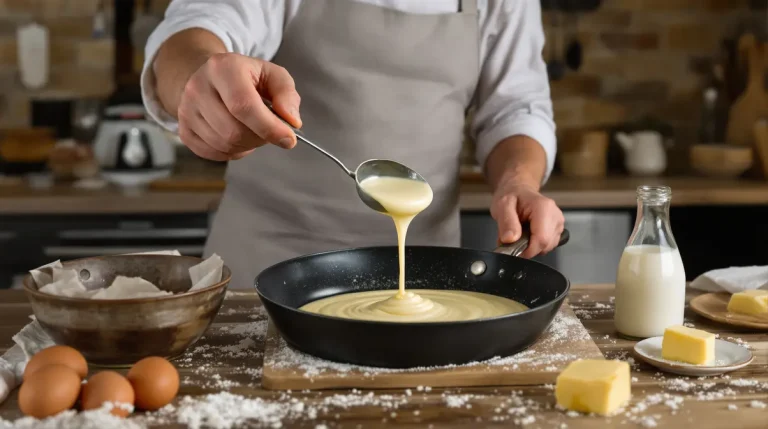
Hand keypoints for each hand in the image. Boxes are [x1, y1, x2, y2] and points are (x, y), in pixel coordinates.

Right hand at [177, 53, 301, 160]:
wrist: (208, 77)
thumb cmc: (246, 77)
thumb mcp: (272, 75)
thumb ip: (286, 94)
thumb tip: (292, 121)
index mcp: (222, 68)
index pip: (244, 106)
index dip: (268, 127)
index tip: (289, 139)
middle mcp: (198, 88)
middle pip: (233, 131)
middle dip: (260, 138)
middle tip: (270, 131)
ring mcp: (186, 110)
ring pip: (224, 145)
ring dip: (247, 145)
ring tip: (253, 130)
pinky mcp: (184, 130)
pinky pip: (214, 153)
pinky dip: (232, 151)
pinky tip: (238, 136)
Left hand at [490, 181, 564, 258]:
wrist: (519, 190)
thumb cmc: (511, 196)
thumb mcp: (502, 206)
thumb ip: (506, 223)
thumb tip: (510, 239)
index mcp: (544, 208)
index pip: (542, 240)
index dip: (526, 249)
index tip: (513, 247)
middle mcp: (555, 216)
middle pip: (545, 245)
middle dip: (527, 247)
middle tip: (514, 236)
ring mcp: (559, 223)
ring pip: (547, 247)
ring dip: (531, 246)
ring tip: (521, 232)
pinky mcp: (558, 229)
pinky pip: (548, 245)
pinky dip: (535, 244)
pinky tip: (528, 233)